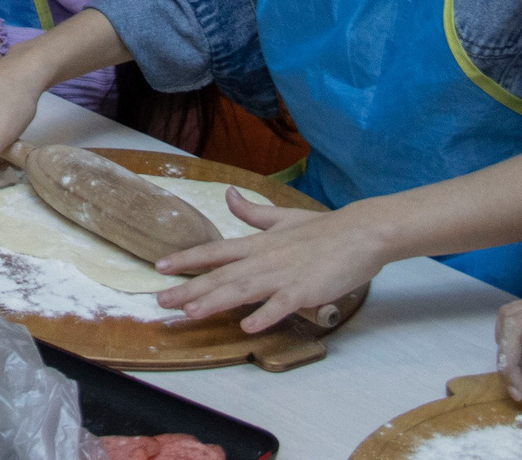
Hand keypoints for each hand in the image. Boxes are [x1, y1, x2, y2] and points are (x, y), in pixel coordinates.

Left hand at [149, 190, 388, 332]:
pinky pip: (281, 305)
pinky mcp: (305, 290)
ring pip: (243, 289)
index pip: (214, 251)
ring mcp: (284, 275)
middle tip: (160, 300)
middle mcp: (264, 258)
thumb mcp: (282, 218)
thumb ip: (252, 213)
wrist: (361, 232)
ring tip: (190, 312)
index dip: (186, 259)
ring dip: (216, 301)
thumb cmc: (323, 229)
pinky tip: (248, 327)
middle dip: (189, 288)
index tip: (160, 266)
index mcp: (258, 244)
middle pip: (221, 274)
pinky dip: (264, 315)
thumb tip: (229, 194)